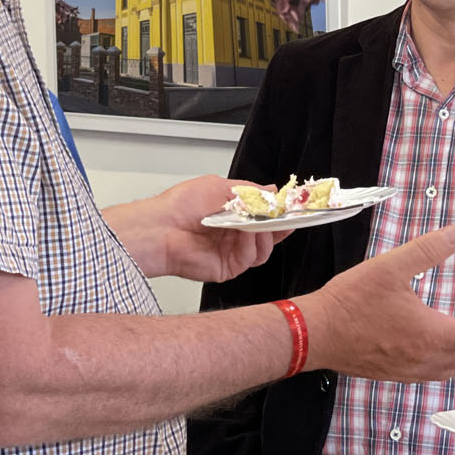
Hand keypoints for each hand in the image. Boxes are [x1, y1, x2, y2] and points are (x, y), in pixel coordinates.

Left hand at [103, 175, 291, 282]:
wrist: (161, 227)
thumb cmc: (180, 205)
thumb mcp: (220, 186)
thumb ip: (250, 191)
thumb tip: (272, 189)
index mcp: (234, 214)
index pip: (265, 216)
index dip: (281, 212)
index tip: (294, 207)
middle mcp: (235, 235)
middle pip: (270, 235)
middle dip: (280, 226)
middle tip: (287, 216)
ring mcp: (232, 252)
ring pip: (264, 249)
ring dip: (266, 235)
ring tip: (259, 222)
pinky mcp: (228, 268)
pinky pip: (250, 258)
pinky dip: (251, 244)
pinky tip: (245, 232)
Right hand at [301, 224, 454, 381]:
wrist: (315, 333)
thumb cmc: (351, 300)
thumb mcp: (391, 266)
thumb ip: (427, 249)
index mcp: (430, 334)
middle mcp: (424, 358)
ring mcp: (408, 370)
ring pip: (450, 371)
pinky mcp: (392, 374)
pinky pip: (431, 376)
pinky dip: (447, 368)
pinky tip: (441, 360)